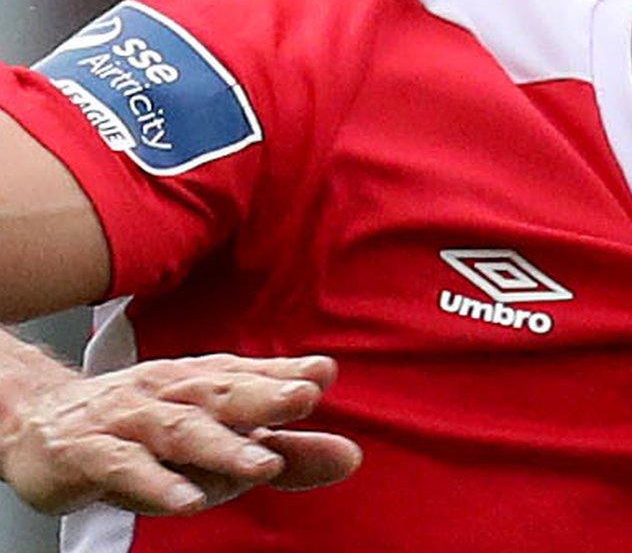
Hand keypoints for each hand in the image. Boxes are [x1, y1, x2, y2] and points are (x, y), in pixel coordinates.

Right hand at [0, 353, 360, 515]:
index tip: (324, 372)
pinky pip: (122, 467)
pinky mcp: (86, 452)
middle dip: (264, 394)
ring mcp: (126, 419)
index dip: (285, 373)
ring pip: (178, 429)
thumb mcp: (216, 441)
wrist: (37, 423)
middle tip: (306, 397)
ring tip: (262, 464)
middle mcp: (168, 392)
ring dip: (221, 445)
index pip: (249, 375)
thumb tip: (352, 456)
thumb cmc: (143, 430)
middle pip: (220, 392)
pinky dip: (155, 483)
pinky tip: (186, 500)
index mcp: (202, 382)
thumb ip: (286, 453)